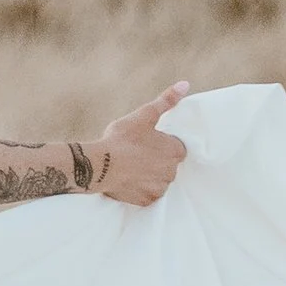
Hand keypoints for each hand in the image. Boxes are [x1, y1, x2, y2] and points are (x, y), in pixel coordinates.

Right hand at [97, 84, 190, 207]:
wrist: (99, 164)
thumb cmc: (122, 138)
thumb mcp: (144, 115)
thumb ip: (166, 101)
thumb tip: (185, 84)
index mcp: (175, 151)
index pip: (176, 148)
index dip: (161, 144)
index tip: (147, 141)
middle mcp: (172, 172)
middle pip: (168, 165)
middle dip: (156, 160)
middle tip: (136, 152)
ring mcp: (160, 188)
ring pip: (158, 180)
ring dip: (148, 174)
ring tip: (131, 165)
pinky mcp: (148, 201)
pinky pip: (148, 194)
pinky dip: (140, 188)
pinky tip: (128, 179)